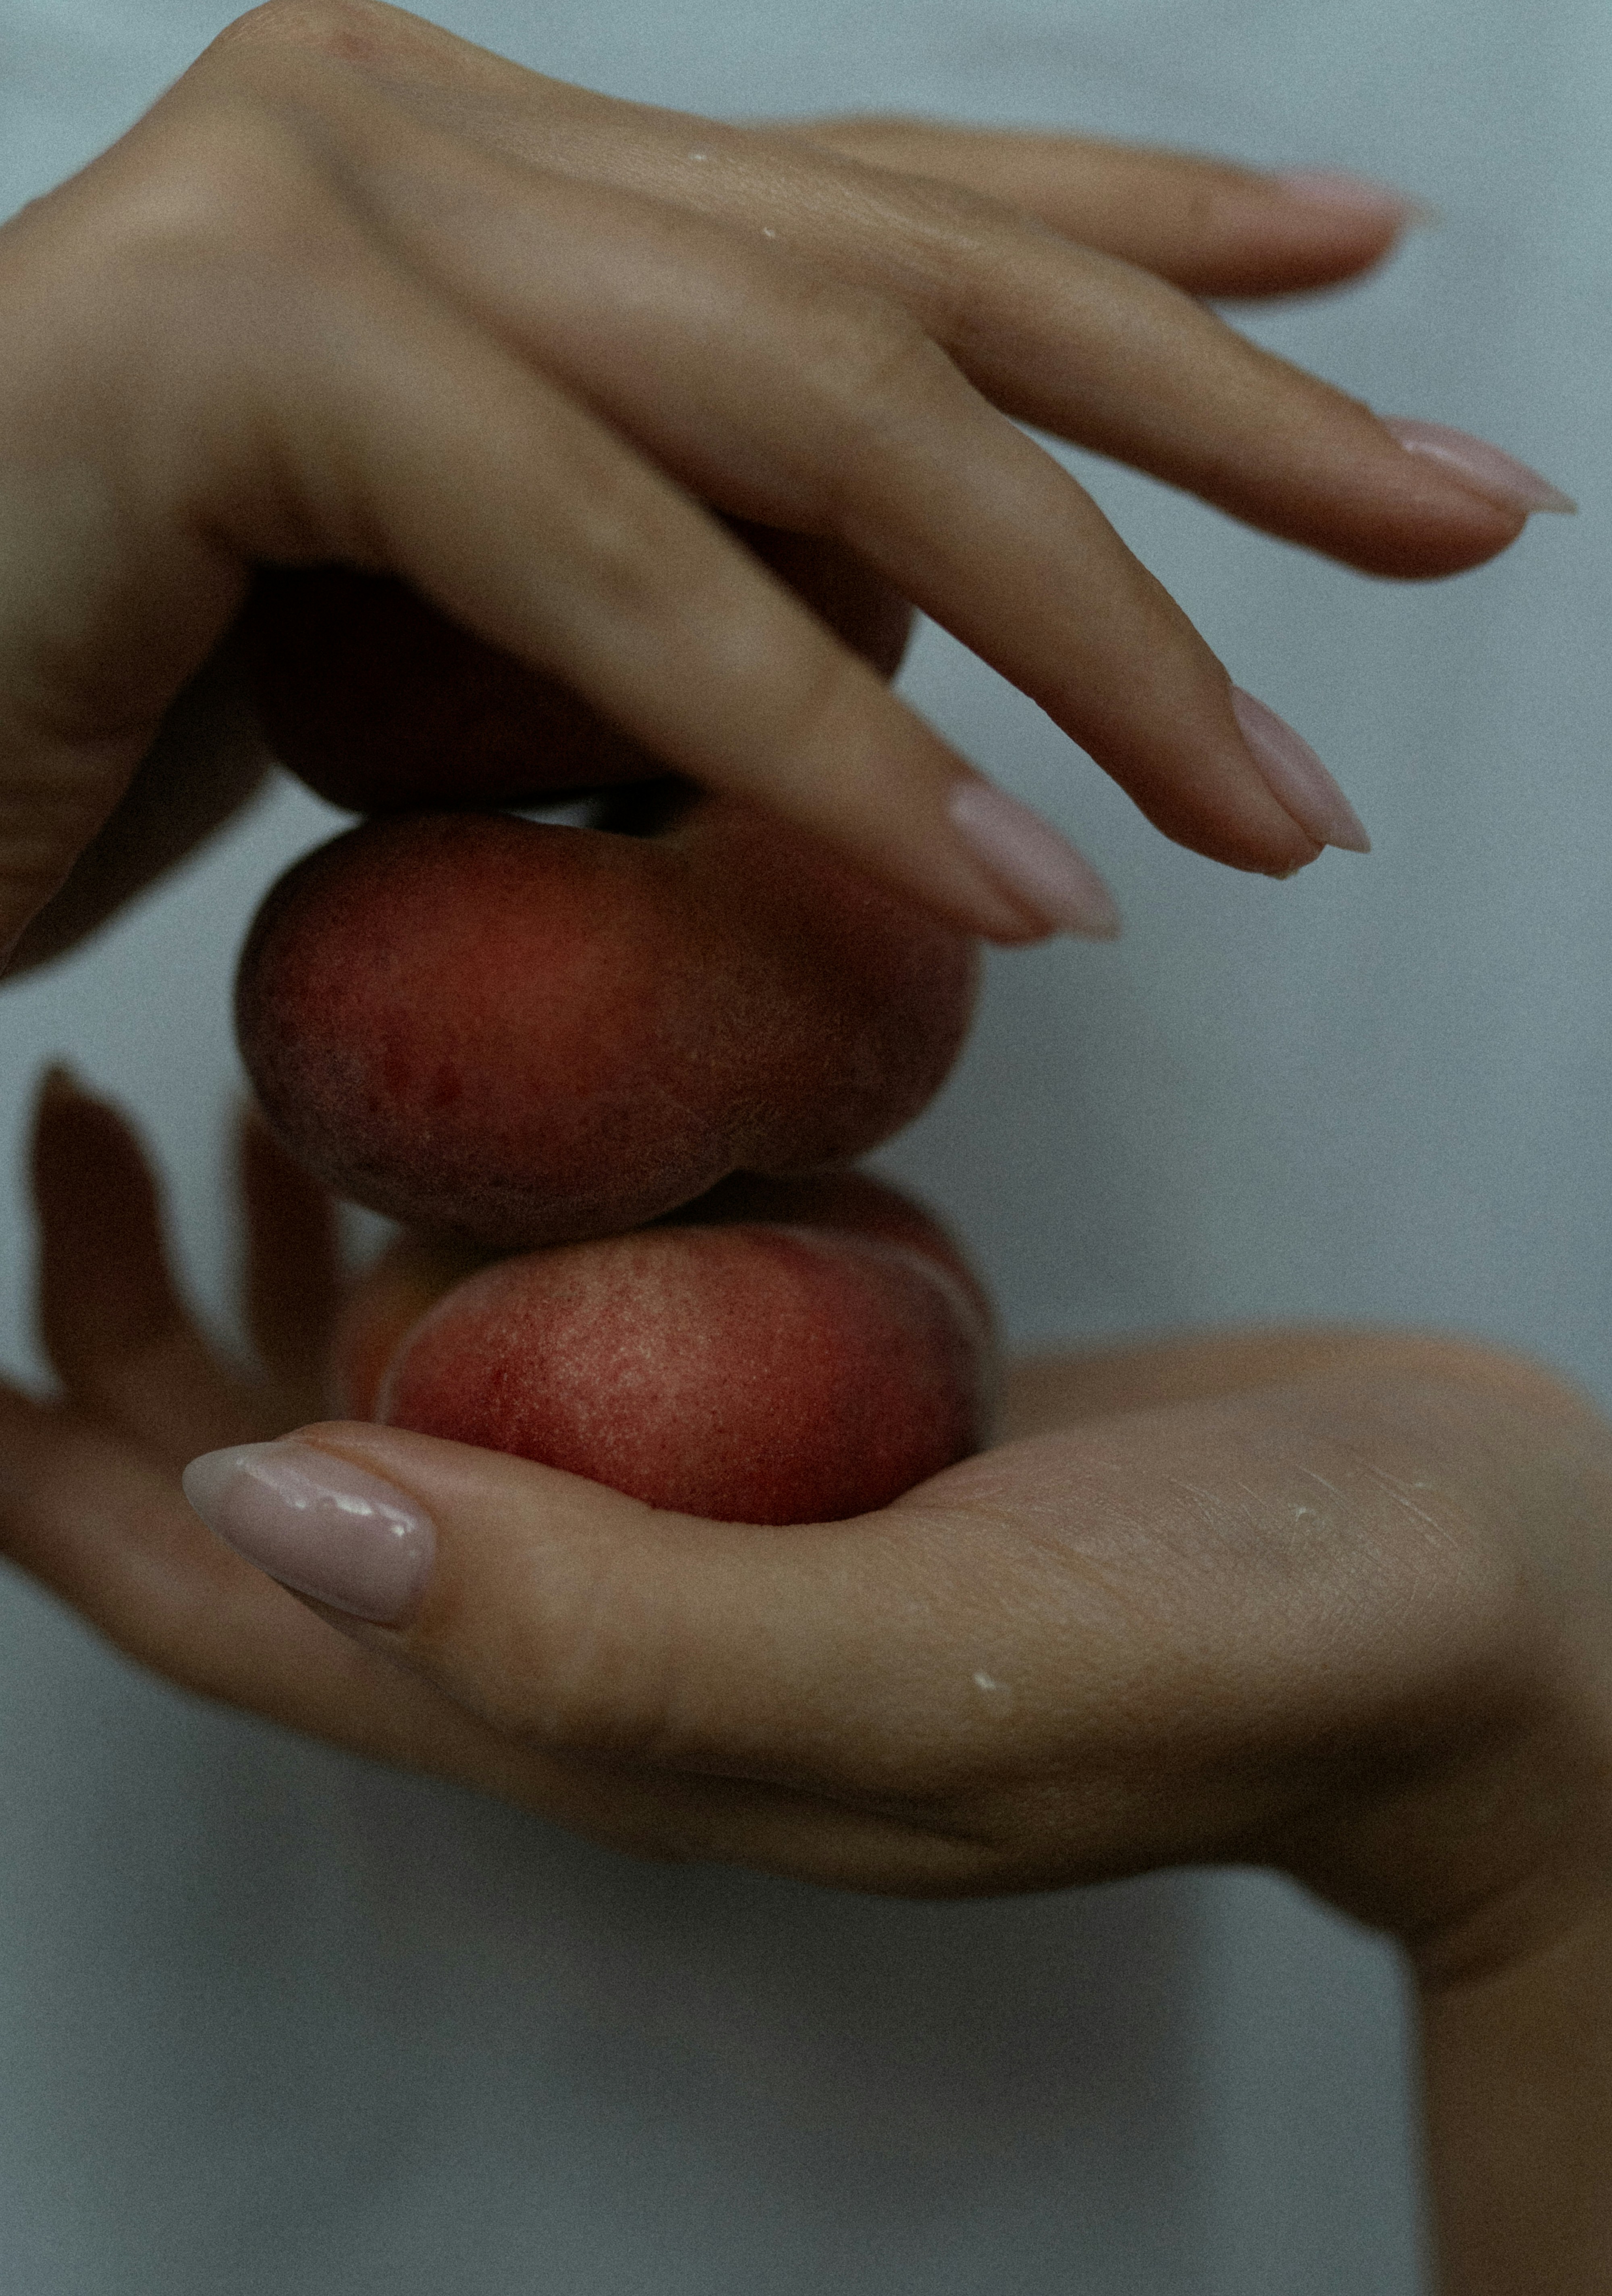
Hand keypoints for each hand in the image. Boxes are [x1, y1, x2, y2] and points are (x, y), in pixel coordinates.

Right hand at [0, 0, 1567, 973]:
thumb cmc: (93, 686)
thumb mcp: (443, 605)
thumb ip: (654, 540)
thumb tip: (892, 605)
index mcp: (485, 177)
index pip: (877, 195)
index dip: (1143, 226)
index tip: (1363, 284)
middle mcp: (422, 131)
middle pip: (919, 276)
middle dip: (1221, 419)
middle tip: (1457, 526)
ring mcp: (323, 206)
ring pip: (816, 410)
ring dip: (1084, 633)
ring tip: (1267, 818)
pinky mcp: (229, 349)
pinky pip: (608, 566)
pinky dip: (820, 744)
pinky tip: (1013, 882)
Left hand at [7, 1071, 1609, 2290]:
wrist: (1487, 1599)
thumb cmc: (1258, 1655)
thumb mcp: (939, 1667)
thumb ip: (619, 1640)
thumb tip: (278, 1513)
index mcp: (603, 1708)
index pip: (227, 1606)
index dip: (43, 1468)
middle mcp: (627, 1614)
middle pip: (289, 1485)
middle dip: (140, 1319)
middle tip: (85, 1104)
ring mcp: (724, 1512)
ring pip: (431, 1387)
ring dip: (311, 1246)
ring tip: (264, 1065)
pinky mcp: (817, 1421)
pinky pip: (590, 1324)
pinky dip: (516, 1208)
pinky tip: (525, 1087)